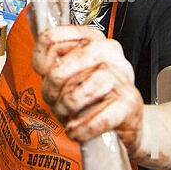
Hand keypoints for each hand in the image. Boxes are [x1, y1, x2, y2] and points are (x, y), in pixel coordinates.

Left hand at [32, 25, 142, 153]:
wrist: (126, 122)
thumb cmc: (94, 97)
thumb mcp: (73, 75)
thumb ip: (56, 65)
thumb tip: (41, 67)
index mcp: (92, 39)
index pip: (53, 39)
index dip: (40, 60)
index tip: (43, 74)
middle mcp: (109, 52)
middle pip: (61, 69)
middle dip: (50, 91)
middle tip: (54, 102)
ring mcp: (122, 77)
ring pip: (77, 94)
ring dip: (65, 111)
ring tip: (67, 116)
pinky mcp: (130, 103)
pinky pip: (97, 119)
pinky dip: (82, 129)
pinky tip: (77, 130)